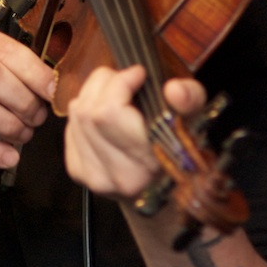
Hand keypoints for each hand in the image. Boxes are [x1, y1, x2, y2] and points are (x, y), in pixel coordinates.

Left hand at [64, 65, 207, 199]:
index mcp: (150, 163)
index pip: (110, 113)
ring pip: (76, 116)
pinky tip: (102, 113)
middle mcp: (119, 174)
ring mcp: (94, 176)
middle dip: (105, 83)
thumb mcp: (196, 121)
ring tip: (114, 93)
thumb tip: (174, 89)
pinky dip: (83, 112)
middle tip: (124, 79)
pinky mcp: (78, 173)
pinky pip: (70, 127)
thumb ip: (191, 101)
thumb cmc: (179, 152)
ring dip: (92, 94)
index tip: (138, 74)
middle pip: (89, 111)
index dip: (119, 83)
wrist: (159, 193)